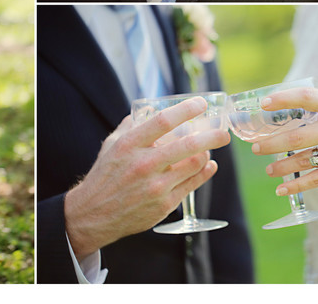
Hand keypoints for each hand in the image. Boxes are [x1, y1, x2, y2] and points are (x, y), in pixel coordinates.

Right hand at [64, 97, 230, 259]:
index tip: (201, 104)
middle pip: (188, 145)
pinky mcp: (164, 204)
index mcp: (130, 145)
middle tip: (223, 132)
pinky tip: (208, 165)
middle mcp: (144, 164)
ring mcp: (156, 186)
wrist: (95, 214)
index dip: (186, 110)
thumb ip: (131, 126)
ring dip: (206, 154)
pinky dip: (205, 172)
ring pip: (194, 164)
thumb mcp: (111, 145)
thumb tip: (149, 110)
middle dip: (212, 136)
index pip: (164, 121)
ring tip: (209, 148)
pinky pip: (193, 184)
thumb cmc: (104, 175)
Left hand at [252, 87, 317, 194]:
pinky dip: (297, 184)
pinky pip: (317, 179)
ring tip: (268, 169)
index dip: (283, 99)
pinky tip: (281, 188)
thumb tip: (281, 104)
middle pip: (298, 136)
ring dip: (282, 166)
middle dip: (272, 143)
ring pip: (305, 160)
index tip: (263, 104)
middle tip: (255, 147)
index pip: (306, 98)